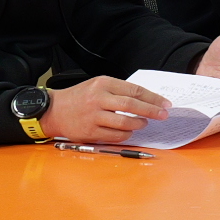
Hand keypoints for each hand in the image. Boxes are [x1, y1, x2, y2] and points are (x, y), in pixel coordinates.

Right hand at [42, 74, 169, 142]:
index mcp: (103, 84)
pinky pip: (115, 136)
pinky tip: (129, 132)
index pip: (134, 90)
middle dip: (152, 111)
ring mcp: (93, 117)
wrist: (53, 110)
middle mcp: (98, 99)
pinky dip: (126, 135)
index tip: (165, 104)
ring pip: (125, 123)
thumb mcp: (98, 85)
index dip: (153, 98)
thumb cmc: (79, 97)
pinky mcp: (90, 132)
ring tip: (143, 123)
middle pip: (132, 106)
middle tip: (163, 115)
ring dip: (139, 124)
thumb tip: (148, 100)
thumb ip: (119, 91)